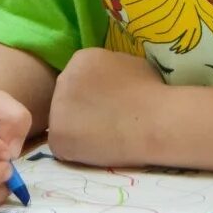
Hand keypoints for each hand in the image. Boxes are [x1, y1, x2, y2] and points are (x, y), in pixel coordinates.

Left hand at [49, 47, 164, 166]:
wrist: (155, 121)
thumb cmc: (152, 93)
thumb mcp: (130, 65)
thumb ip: (111, 69)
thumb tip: (107, 80)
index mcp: (81, 59)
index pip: (77, 79)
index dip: (92, 97)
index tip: (108, 107)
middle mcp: (63, 78)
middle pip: (65, 99)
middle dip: (81, 112)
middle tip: (104, 124)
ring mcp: (57, 106)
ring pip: (62, 122)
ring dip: (77, 132)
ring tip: (103, 139)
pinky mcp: (57, 134)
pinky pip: (63, 146)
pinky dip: (76, 152)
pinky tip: (97, 151)